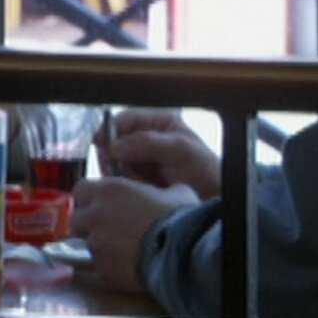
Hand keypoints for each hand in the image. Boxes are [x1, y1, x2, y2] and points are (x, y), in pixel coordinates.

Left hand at [70, 177, 200, 293]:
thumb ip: (159, 191)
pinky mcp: (102, 270)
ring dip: (101, 246)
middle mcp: (95, 216)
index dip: (90, 197)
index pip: (81, 189)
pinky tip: (130, 266)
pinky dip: (112, 266)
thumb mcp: (176, 192)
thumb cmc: (179, 217)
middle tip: (109, 229)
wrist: (182, 253)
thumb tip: (165, 193)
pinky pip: (101, 266)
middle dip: (89, 224)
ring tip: (122, 250)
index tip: (102, 203)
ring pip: (88, 245)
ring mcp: (96, 245)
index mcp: (108, 191)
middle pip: (77, 219)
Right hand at [99, 108, 220, 198]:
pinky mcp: (139, 177)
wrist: (215, 198)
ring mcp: (141, 157)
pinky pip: (119, 176)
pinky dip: (120, 181)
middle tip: (113, 167)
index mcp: (158, 121)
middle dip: (111, 153)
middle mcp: (146, 136)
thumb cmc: (204, 170)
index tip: (102, 145)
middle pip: (114, 138)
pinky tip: (131, 186)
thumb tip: (116, 146)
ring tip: (127, 179)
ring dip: (115, 169)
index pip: (125, 119)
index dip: (110, 130)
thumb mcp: (180, 150)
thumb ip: (149, 142)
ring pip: (114, 158)